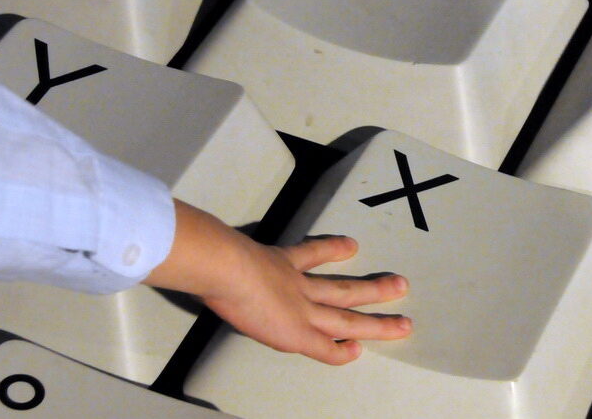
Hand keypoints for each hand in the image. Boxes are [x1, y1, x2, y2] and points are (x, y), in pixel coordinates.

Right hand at [145, 201, 411, 364]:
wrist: (223, 265)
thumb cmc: (216, 252)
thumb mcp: (217, 239)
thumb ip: (210, 241)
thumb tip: (188, 238)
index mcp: (277, 261)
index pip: (310, 255)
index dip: (332, 250)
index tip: (350, 247)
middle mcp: (297, 284)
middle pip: (343, 287)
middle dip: (372, 288)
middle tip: (401, 285)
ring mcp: (301, 309)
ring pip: (348, 316)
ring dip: (376, 321)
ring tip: (404, 323)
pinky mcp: (296, 332)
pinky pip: (324, 347)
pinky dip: (340, 353)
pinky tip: (357, 354)